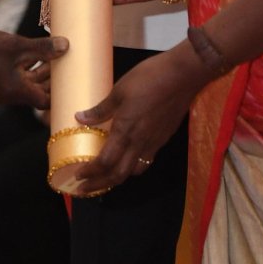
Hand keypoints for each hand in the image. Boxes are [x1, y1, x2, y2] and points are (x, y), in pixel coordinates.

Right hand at [0, 28, 65, 110]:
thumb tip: (65, 46)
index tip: (73, 77)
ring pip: (30, 84)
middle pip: (40, 93)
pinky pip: (19, 78)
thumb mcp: (15, 45)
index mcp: (16, 92)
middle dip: (54, 79)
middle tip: (69, 62)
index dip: (61, 92)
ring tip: (57, 53)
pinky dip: (30, 68)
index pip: (46, 102)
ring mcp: (3, 89)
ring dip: (42, 72)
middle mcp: (10, 95)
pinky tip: (38, 51)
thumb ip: (41, 47)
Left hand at [71, 48, 200, 194]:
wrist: (183, 76)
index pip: (105, 162)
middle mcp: (139, 142)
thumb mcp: (119, 90)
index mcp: (125, 131)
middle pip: (119, 174)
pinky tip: (128, 160)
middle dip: (100, 184)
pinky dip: (134, 167)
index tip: (78, 176)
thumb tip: (80, 118)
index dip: (90, 173)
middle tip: (85, 187)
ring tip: (105, 177)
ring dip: (118, 178)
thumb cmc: (149, 78)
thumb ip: (101, 109)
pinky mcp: (164, 138)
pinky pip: (146, 160)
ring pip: (135, 171)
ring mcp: (154, 142)